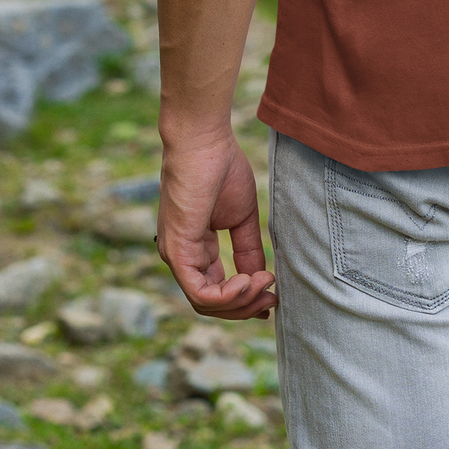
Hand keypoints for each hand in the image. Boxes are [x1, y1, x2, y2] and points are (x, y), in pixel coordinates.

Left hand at [156, 133, 277, 318]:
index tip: (272, 298)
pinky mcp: (177, 251)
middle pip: (211, 304)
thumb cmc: (221, 169)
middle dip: (246, 307)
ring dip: (241, 302)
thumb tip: (262, 279)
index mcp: (196, 249)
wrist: (204, 142)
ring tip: (264, 284)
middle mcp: (182, 257)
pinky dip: (227, 296)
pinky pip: (199, 293)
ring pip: (205, 304)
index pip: (215, 291)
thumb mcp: (242, 217)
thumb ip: (249, 250)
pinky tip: (248, 281)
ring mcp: (176, 256)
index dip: (245, 301)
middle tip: (272, 298)